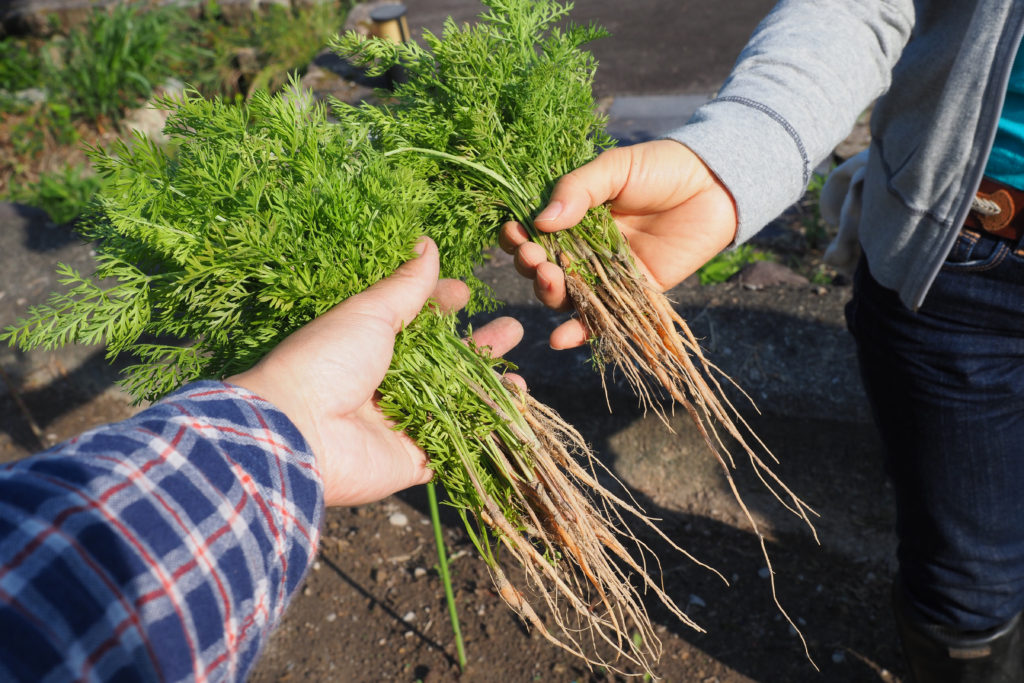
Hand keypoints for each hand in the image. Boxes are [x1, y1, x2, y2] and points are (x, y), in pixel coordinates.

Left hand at [229, 238, 523, 506]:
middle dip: (479, 346)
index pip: (415, 320)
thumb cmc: (326, 361)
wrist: (299, 432)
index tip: (466, 291)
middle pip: (443, 362)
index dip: (441, 305)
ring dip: (488, 389)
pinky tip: (512, 413)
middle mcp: (385, 383)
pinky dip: (483, 433)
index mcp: (368, 344)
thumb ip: (405, 286)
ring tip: (521, 376)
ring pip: (455, 404)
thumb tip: (428, 243)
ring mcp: (400, 422)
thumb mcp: (368, 312)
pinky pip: (455, 446)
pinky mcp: (411, 459)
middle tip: (513, 329)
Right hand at [499, 139, 737, 348]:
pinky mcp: (634, 294)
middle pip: (543, 268)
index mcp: (572, 216)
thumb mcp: (615, 169)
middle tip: (535, 258)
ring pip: (566, 294)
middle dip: (531, 266)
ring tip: (550, 279)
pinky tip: (559, 338)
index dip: (517, 238)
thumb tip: (541, 220)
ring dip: (550, 293)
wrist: (714, 184)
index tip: (514, 235)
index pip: (532, 232)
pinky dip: (579, 332)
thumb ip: (578, 190)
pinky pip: (602, 318)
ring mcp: (606, 273)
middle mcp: (583, 248)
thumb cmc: (662, 167)